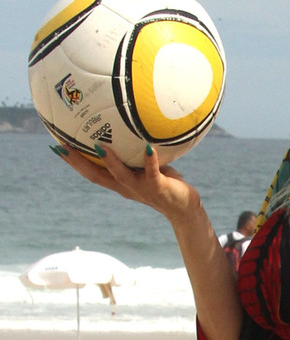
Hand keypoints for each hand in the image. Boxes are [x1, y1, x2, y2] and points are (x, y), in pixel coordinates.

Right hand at [55, 144, 201, 224]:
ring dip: (110, 161)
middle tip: (62, 146)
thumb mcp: (146, 168)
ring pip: (121, 175)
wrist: (184, 210)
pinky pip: (153, 173)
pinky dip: (150, 160)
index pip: (91, 172)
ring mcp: (142, 188)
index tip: (56, 146)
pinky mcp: (159, 187)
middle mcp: (126, 187)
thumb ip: (136, 154)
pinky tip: (149, 148)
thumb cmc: (166, 185)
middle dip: (79, 162)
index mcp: (120, 182)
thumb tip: (131, 129)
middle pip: (97, 176)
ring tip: (100, 146)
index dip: (73, 161)